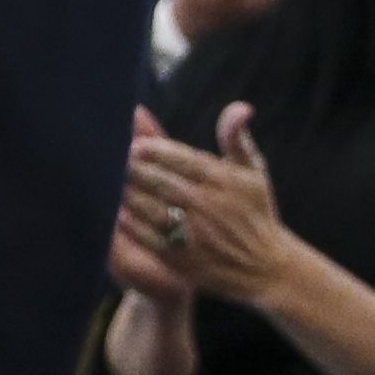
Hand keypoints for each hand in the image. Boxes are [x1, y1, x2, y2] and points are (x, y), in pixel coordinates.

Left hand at [121, 103, 300, 309]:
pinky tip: (115, 211)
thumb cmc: (255, 211)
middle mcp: (209, 207)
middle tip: (111, 158)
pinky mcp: (183, 259)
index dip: (155, 151)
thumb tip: (240, 107)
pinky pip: (150, 238)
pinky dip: (131, 224)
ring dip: (128, 194)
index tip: (134, 144)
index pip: (184, 160)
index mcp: (224, 182)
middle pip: (163, 183)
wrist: (266, 267)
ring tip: (108, 181)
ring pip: (152, 210)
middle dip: (134, 169)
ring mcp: (195, 234)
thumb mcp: (254, 172)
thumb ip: (236, 138)